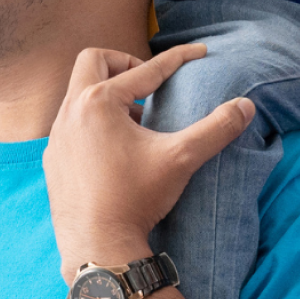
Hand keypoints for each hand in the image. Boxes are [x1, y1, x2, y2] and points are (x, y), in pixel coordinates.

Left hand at [42, 44, 253, 280]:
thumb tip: (246, 106)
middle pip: (93, 60)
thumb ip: (215, 129)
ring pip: (78, 93)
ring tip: (137, 120)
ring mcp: (58, 135)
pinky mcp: (53, 157)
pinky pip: (71, 123)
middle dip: (123, 63)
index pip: (146, 70)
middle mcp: (71, 110)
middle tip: (148, 85)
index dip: (177, 59)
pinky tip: (114, 148)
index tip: (199, 53)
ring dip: (108, 95)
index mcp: (100, 101)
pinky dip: (93, 122)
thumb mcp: (180, 159)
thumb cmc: (136, 198)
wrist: (97, 246)